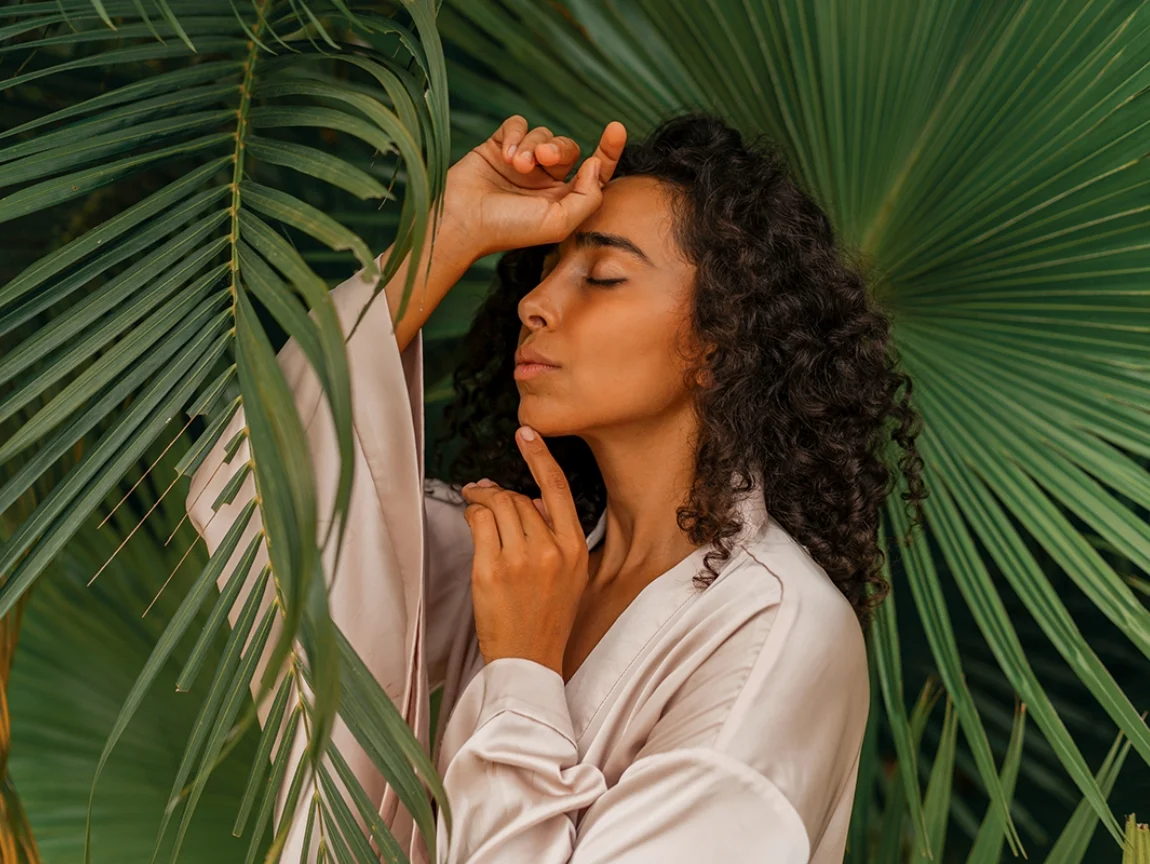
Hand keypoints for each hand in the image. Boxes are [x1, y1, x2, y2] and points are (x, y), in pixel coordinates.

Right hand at [443, 115, 627, 260]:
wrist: (462, 220)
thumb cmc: (509, 229)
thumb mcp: (559, 222)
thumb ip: (588, 196)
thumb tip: (596, 164)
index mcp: (562, 200)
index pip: (593, 172)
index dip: (608, 151)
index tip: (616, 129)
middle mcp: (544, 181)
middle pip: (567, 148)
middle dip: (559, 149)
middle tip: (542, 158)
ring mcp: (521, 163)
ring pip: (542, 134)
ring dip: (532, 146)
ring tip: (516, 165)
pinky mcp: (498, 147)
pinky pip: (517, 125)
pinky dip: (515, 135)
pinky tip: (505, 154)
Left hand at [459, 425, 589, 675]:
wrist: (529, 660)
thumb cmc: (547, 618)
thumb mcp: (569, 575)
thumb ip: (556, 536)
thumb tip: (532, 501)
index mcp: (575, 547)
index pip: (556, 489)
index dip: (540, 456)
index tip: (527, 433)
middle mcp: (551, 549)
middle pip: (519, 497)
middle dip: (498, 492)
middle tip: (483, 492)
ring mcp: (521, 559)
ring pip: (497, 505)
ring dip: (482, 498)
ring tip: (474, 501)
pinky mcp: (492, 569)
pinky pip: (478, 521)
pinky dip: (472, 513)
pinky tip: (471, 517)